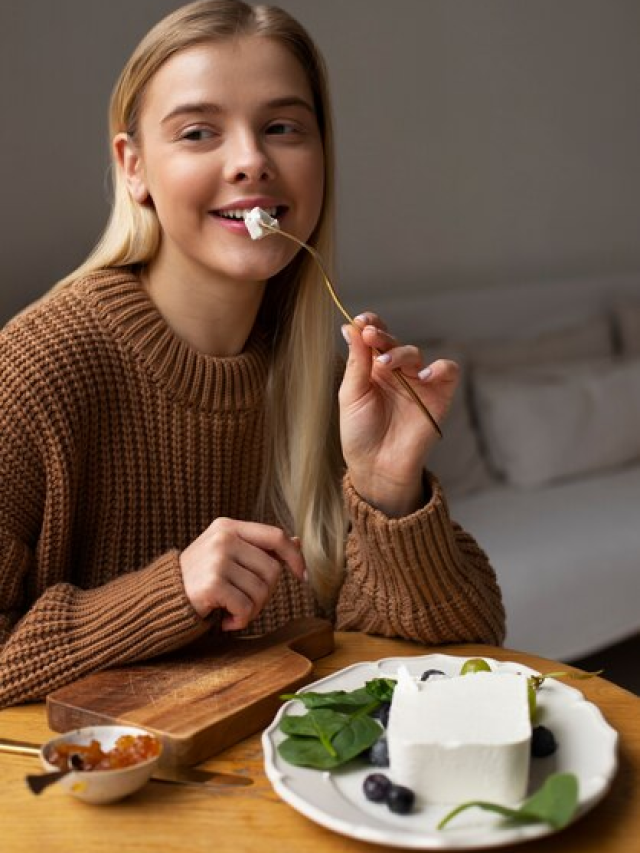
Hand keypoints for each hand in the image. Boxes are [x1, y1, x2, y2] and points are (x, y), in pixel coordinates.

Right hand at [179, 518, 305, 628]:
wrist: (161, 599)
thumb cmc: (200, 577)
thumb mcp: (228, 554)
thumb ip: (259, 548)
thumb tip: (297, 542)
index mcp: (228, 527)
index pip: (275, 536)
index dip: (294, 557)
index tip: (302, 576)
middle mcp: (223, 538)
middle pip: (272, 570)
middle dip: (266, 594)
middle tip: (245, 603)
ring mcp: (216, 560)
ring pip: (261, 591)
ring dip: (252, 610)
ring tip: (232, 611)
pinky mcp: (212, 584)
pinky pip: (246, 607)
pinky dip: (240, 621)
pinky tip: (225, 621)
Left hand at [339, 313, 458, 515]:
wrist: (377, 466)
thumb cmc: (359, 433)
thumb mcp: (351, 395)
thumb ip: (356, 362)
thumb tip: (350, 327)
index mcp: (372, 368)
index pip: (375, 336)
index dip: (370, 323)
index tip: (361, 321)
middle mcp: (396, 371)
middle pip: (394, 341)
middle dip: (382, 335)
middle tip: (370, 335)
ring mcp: (418, 382)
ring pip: (416, 353)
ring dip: (401, 353)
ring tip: (385, 364)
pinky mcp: (438, 395)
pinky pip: (447, 371)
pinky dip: (439, 368)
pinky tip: (421, 376)